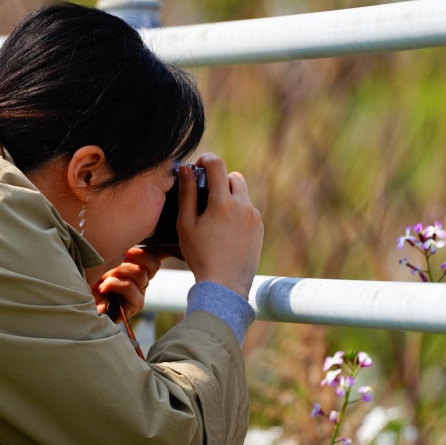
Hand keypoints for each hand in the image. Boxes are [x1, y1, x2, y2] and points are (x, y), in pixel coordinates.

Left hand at [92, 247, 162, 319]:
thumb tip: (126, 247)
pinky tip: (102, 288)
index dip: (144, 251)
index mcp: (136, 269)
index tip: (126, 249)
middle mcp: (141, 282)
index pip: (153, 257)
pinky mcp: (135, 306)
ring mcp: (139, 294)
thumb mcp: (101, 260)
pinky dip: (114, 284)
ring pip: (140, 273)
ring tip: (103, 278)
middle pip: (152, 263)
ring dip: (117, 272)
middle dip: (131, 257)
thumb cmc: (86, 279)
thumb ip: (116, 253)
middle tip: (114, 259)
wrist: (76, 302)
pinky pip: (130, 287)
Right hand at [177, 153, 262, 298]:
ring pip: (242, 195)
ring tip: (215, 218)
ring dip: (229, 197)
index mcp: (222, 202)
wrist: (225, 285)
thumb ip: (186, 194)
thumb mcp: (186, 225)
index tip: (198, 165)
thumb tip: (187, 169)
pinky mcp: (260, 229)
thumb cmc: (200, 256)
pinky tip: (225, 232)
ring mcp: (254, 218)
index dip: (206, 159)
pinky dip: (238, 214)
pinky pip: (248, 212)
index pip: (217, 165)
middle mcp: (243, 205)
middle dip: (220, 179)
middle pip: (234, 177)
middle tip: (205, 195)